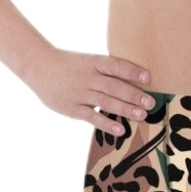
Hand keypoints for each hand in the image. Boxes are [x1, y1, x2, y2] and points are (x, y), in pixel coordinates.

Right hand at [27, 48, 154, 137]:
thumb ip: (105, 71)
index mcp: (92, 62)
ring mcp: (79, 93)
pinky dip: (106, 124)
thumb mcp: (87, 61)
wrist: (39, 67)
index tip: (148, 77)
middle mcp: (87, 77)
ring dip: (125, 109)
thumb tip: (132, 82)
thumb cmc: (69, 66)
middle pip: (113, 86)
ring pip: (105, 102)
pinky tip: (120, 130)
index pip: (114, 65)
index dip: (131, 71)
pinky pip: (92, 117)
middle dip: (133, 94)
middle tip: (151, 103)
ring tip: (142, 115)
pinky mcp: (72, 109)